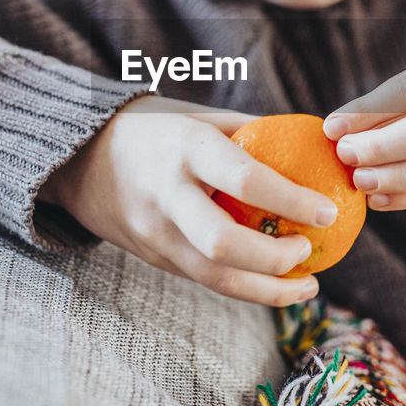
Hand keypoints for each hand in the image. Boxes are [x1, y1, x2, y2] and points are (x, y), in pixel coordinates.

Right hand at [38, 96, 337, 305]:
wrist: (77, 158)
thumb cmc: (156, 129)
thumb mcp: (200, 116)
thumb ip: (251, 133)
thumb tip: (316, 147)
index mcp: (186, 147)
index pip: (245, 179)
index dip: (291, 200)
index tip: (328, 211)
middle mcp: (167, 193)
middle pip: (224, 244)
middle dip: (275, 259)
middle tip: (309, 251)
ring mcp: (155, 231)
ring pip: (214, 277)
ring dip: (267, 289)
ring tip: (307, 285)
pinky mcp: (152, 256)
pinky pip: (204, 279)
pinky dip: (245, 287)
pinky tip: (277, 284)